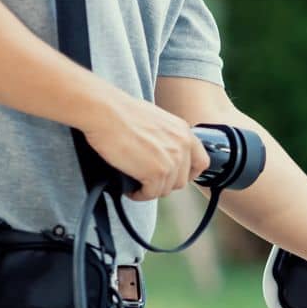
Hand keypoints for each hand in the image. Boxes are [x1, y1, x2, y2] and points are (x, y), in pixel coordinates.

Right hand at [81, 89, 211, 200]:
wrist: (105, 112)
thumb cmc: (121, 112)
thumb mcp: (155, 121)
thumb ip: (166, 138)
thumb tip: (161, 155)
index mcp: (184, 131)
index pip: (201, 162)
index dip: (188, 174)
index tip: (173, 177)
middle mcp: (182, 146)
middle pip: (181, 181)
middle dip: (164, 183)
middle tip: (146, 180)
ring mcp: (172, 161)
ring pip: (166, 189)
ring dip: (150, 190)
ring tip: (135, 183)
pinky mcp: (157, 173)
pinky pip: (151, 194)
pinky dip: (139, 194)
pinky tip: (129, 188)